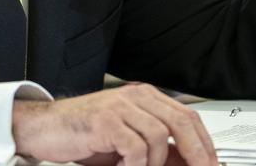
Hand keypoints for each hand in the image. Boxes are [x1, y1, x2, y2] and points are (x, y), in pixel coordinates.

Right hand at [12, 83, 216, 165]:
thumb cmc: (83, 133)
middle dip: (197, 154)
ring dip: (155, 164)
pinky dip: (134, 165)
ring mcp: (119, 106)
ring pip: (159, 136)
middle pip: (181, 122)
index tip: (211, 164)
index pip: (187, 116)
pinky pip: (135, 147)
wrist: (44, 128)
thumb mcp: (126, 142)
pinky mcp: (104, 120)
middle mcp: (133, 96)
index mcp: (143, 97)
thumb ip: (157, 150)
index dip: (204, 144)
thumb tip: (189, 163)